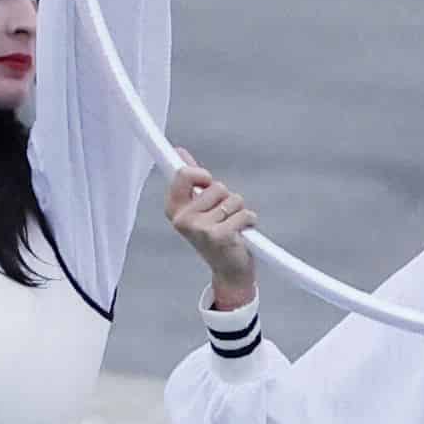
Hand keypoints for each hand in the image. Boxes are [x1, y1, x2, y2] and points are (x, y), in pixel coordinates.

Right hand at [166, 163, 261, 307]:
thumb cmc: (215, 235)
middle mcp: (182, 219)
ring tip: (232, 226)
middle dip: (226, 198)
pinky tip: (242, 233)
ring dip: (239, 210)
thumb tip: (180, 152)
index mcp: (174, 209)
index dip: (199, 173)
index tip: (206, 179)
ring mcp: (199, 229)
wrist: (228, 271)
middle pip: (216, 185)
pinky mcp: (219, 237)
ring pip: (233, 199)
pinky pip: (245, 214)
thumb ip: (190, 180)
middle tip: (222, 217)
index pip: (183, 174)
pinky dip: (250, 221)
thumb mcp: (199, 206)